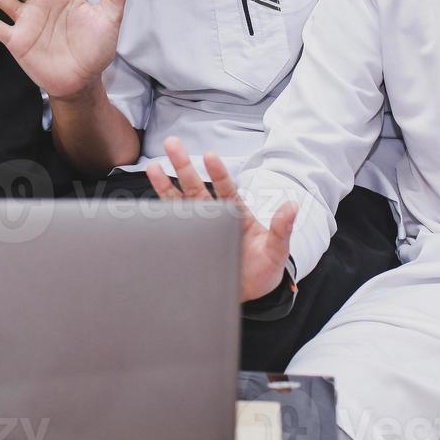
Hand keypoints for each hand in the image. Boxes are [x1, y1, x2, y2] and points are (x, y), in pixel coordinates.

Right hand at [146, 137, 296, 302]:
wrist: (251, 295)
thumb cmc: (265, 270)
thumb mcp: (277, 250)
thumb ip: (282, 229)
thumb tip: (292, 206)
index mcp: (236, 214)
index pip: (226, 188)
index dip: (218, 172)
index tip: (210, 156)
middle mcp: (215, 217)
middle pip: (196, 187)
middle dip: (184, 166)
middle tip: (172, 143)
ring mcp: (200, 230)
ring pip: (180, 203)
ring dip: (166, 185)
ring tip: (152, 166)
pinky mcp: (189, 245)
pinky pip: (172, 229)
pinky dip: (160, 219)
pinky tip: (147, 206)